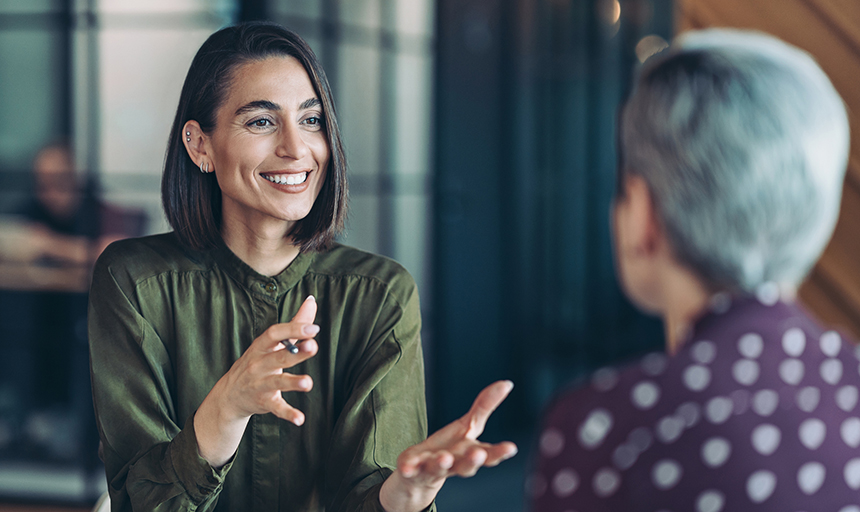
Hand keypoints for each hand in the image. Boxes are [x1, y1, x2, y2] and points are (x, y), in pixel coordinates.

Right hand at [194, 295, 318, 466]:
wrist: (229, 395)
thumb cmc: (257, 362)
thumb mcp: (271, 343)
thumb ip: (294, 323)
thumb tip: (312, 300)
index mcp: (262, 346)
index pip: (274, 334)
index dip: (293, 330)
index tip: (314, 329)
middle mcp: (259, 364)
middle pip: (278, 356)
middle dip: (296, 352)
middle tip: (314, 346)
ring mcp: (260, 384)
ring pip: (277, 382)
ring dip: (293, 383)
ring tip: (308, 383)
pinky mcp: (264, 402)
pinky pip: (277, 408)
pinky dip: (288, 414)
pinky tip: (300, 419)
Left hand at [379, 380, 517, 511]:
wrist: (420, 474)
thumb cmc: (451, 447)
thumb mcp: (468, 426)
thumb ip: (485, 406)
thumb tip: (507, 383)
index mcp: (469, 453)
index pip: (488, 455)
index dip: (499, 452)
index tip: (511, 448)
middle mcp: (454, 464)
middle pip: (466, 466)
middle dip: (472, 461)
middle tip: (478, 455)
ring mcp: (433, 468)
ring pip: (439, 468)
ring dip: (442, 463)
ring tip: (444, 458)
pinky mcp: (412, 469)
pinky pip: (410, 470)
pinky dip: (409, 469)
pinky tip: (406, 468)